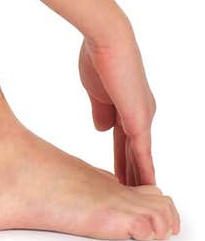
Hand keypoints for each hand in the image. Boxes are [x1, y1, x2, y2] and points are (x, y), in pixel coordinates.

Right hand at [78, 28, 156, 184]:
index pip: (127, 140)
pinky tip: (143, 186)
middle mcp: (141, 114)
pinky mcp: (139, 120)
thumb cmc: (99, 58)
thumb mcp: (97, 91)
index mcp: (129, 106)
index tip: (118, 176)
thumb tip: (102, 128)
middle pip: (136, 152)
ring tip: (137, 199)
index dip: (123, 159)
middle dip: (132, 173)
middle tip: (130, 195)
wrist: (107, 41)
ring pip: (141, 156)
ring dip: (137, 177)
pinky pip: (142, 152)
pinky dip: (143, 170)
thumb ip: (101, 111)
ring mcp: (142, 118)